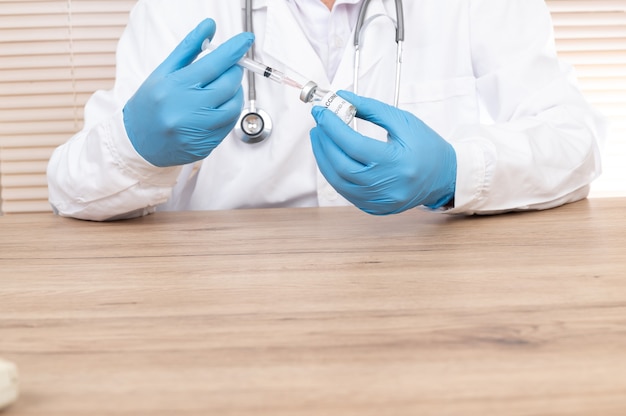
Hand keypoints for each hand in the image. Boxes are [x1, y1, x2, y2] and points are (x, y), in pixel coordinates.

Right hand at [123, 19, 252, 166]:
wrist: (138, 142)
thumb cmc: (150, 104)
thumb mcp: (164, 71)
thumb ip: (189, 48)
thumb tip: (209, 26)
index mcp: (175, 88)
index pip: (214, 65)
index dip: (234, 50)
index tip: (246, 40)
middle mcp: (187, 111)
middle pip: (228, 85)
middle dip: (234, 72)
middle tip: (228, 68)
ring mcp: (197, 131)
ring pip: (234, 107)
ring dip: (235, 93)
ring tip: (223, 87)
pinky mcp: (205, 146)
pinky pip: (229, 126)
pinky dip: (229, 112)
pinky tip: (218, 106)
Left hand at [310, 91, 456, 214]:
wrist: (445, 178)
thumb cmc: (427, 147)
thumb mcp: (403, 121)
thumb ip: (371, 108)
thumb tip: (342, 97)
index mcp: (396, 163)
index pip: (353, 144)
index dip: (332, 127)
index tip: (321, 111)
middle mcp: (386, 186)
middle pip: (340, 166)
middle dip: (324, 142)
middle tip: (319, 123)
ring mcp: (379, 201)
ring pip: (338, 182)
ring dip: (323, 158)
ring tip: (320, 137)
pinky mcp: (374, 208)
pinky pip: (345, 192)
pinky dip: (333, 173)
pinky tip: (331, 156)